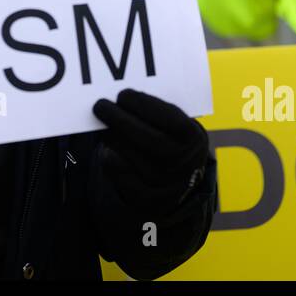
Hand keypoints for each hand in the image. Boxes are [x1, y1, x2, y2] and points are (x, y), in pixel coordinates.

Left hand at [93, 89, 210, 209]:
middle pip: (150, 141)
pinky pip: (124, 178)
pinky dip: (111, 161)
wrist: (178, 182)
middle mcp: (185, 165)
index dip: (145, 106)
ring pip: (134, 159)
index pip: (171, 120)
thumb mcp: (175, 126)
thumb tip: (122, 97)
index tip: (123, 95)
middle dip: (121, 120)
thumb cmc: (169, 140)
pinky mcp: (149, 201)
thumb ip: (157, 112)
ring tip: (103, 126)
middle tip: (100, 106)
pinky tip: (107, 150)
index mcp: (194, 140)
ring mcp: (168, 186)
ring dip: (112, 138)